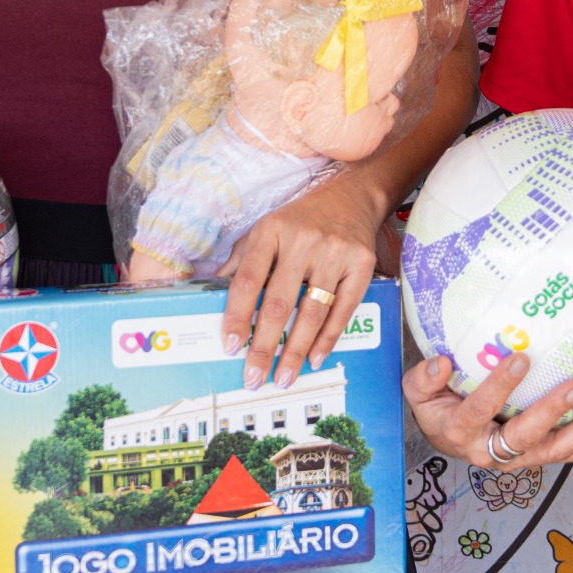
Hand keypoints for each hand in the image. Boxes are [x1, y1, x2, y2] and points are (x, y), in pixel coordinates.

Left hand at [221, 176, 385, 389]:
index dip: (238, 316)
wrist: (352, 196)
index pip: (248, 280)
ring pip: (312, 312)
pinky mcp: (361, 265)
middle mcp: (303, 241)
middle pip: (279, 303)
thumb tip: (211, 294)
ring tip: (284, 377)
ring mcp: (335, 253)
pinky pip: (343, 310)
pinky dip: (328, 338)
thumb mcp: (265, 228)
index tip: (230, 346)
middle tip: (254, 376)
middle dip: (264, 345)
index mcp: (271, 230)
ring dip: (296, 350)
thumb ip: (241, 260)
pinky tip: (314, 358)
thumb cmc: (300, 218)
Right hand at [403, 353, 572, 469]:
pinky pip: (570, 453)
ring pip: (555, 451)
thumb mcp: (416, 391)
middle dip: (553, 412)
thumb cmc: (435, 405)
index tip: (521, 358)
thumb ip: (423, 378)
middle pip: (525, 438)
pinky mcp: (537, 457)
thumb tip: (442, 363)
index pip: (479, 409)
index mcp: (459, 432)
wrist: (445, 436)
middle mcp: (490, 452)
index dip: (499, 386)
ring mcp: (518, 459)